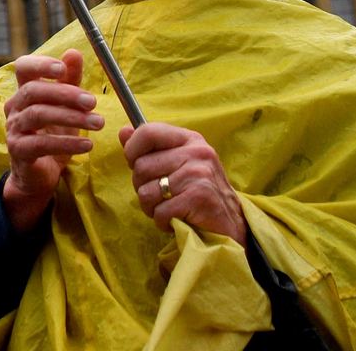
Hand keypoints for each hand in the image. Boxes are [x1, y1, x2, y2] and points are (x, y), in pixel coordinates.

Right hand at [0, 49, 101, 231]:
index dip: (41, 65)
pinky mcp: (18, 150)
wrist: (40, 173)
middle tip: (93, 102)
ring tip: (98, 124)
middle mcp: (14, 106)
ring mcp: (13, 128)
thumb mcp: (65, 107)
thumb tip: (74, 53)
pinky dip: (67, 143)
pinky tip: (87, 145)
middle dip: (65, 94)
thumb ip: (70, 81)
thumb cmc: (52, 134)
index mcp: (24, 91)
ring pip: (38, 115)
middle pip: (33, 91)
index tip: (63, 69)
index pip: (23, 67)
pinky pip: (40, 143)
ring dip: (71, 118)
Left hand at [118, 122, 247, 241]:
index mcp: (189, 139)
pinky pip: (160, 211)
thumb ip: (149, 147)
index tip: (136, 164)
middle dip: (142, 187)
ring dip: (151, 207)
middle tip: (160, 196)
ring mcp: (199, 174)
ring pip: (146, 191)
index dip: (132, 150)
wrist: (231, 224)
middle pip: (141, 166)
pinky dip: (162, 221)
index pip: (147, 132)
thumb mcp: (177, 163)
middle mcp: (196, 153)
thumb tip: (123, 131)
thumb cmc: (197, 191)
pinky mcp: (199, 197)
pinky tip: (178, 219)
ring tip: (169, 208)